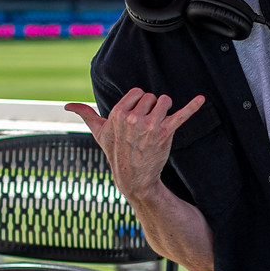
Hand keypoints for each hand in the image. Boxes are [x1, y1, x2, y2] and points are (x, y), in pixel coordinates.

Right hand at [65, 90, 206, 202]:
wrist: (134, 178)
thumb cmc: (116, 153)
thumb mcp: (99, 134)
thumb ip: (86, 115)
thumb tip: (67, 106)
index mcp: (117, 113)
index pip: (137, 93)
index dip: (139, 104)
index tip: (137, 117)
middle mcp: (132, 117)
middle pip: (151, 96)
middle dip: (151, 108)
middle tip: (146, 127)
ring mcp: (150, 124)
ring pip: (165, 100)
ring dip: (165, 111)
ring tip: (158, 126)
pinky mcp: (165, 132)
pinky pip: (181, 114)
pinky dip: (193, 106)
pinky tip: (202, 99)